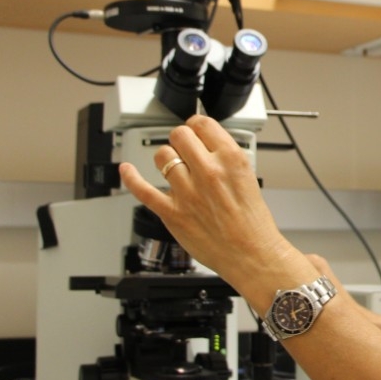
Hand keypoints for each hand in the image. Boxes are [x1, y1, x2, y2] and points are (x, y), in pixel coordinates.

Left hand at [118, 115, 304, 295]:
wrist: (251, 255)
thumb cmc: (253, 224)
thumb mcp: (249, 178)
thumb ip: (226, 160)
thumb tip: (207, 146)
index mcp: (231, 160)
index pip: (202, 124)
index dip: (196, 126)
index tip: (195, 131)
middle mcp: (208, 172)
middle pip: (179, 135)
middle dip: (181, 140)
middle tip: (184, 148)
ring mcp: (187, 192)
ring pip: (162, 156)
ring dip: (166, 158)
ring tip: (172, 166)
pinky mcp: (172, 212)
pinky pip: (143, 190)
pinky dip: (131, 177)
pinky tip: (127, 170)